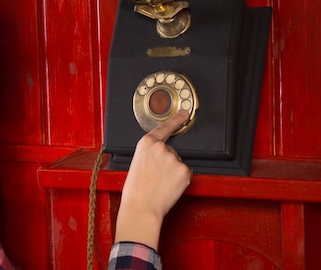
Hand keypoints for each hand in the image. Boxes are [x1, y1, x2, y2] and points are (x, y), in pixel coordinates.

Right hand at [114, 110, 191, 248]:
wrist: (141, 207)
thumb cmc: (135, 191)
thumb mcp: (137, 164)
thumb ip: (150, 154)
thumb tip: (160, 157)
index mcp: (146, 143)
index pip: (164, 127)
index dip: (176, 119)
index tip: (185, 113)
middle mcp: (161, 148)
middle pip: (171, 151)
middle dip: (167, 163)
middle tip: (155, 177)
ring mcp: (174, 158)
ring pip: (178, 163)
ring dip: (173, 172)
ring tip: (159, 184)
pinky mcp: (184, 170)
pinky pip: (185, 174)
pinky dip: (180, 181)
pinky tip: (169, 187)